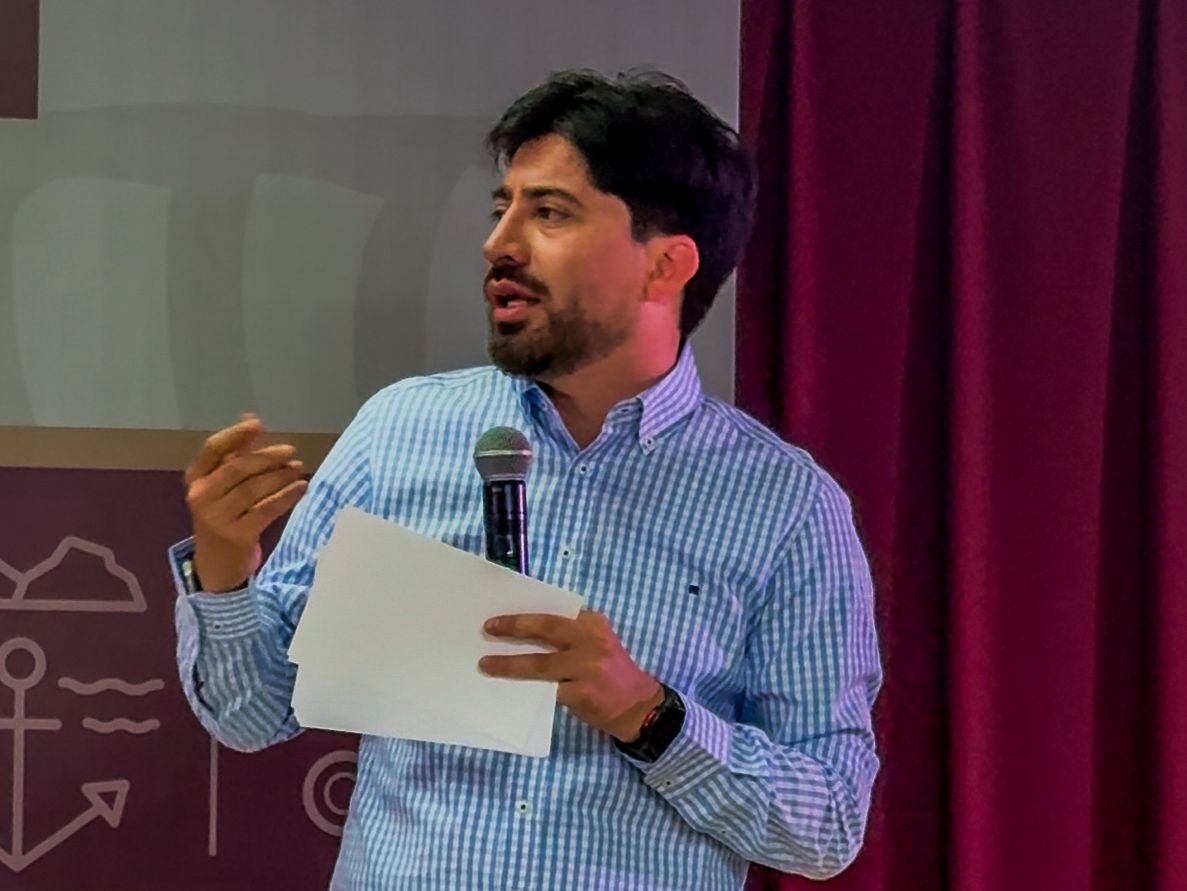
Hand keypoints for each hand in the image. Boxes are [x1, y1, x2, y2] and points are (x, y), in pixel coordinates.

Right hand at [183, 414, 307, 592]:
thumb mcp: (222, 483)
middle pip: (238, 468)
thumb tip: (251, 419)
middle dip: (267, 457)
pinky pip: (267, 509)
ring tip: (299, 468)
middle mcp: (201, 495)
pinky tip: (302, 487)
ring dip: (280, 476)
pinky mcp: (237, 534)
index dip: (235, 434)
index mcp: (195, 477)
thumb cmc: (222, 513)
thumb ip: (236, 452)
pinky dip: (287, 496)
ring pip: (254, 489)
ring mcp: (217, 516)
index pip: (213, 449)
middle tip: (291, 452)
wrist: (216, 560)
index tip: (258, 425)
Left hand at [478, 610, 663, 741]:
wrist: (638, 708)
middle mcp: (591, 640)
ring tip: (487, 664)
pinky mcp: (581, 693)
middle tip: (489, 628)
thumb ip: (572, 636)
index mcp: (593, 623)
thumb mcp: (599, 644)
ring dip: (509, 663)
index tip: (503, 612)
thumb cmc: (613, 674)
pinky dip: (525, 688)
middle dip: (514, 627)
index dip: (527, 612)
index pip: (555, 612)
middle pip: (545, 628)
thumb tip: (527, 634)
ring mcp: (586, 667)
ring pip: (540, 662)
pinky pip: (545, 689)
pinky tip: (508, 688)